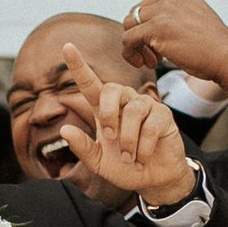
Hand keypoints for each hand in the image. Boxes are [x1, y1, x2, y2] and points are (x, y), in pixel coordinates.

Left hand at [58, 44, 195, 208]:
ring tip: (129, 158)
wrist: (153, 179)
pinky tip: (142, 159)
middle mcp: (124, 102)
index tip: (67, 47)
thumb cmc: (125, 167)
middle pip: (110, 89)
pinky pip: (150, 126)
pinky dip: (142, 147)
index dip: (79, 66)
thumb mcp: (98, 162)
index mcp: (104, 110)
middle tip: (109, 138)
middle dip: (107, 115)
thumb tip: (64, 129)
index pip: (90, 84)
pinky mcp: (163, 115)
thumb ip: (82, 148)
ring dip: (127, 140)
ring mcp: (145, 106)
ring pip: (131, 111)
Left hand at [106, 0, 227, 98]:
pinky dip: (131, 54)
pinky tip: (147, 63)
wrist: (226, 55)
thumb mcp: (190, 18)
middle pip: (134, 12)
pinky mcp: (157, 27)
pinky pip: (129, 40)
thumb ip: (166, 13)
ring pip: (129, 25)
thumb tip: (136, 21)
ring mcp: (163, 9)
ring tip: (150, 60)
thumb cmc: (209, 44)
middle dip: (138, 35)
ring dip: (134, 46)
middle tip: (151, 56)